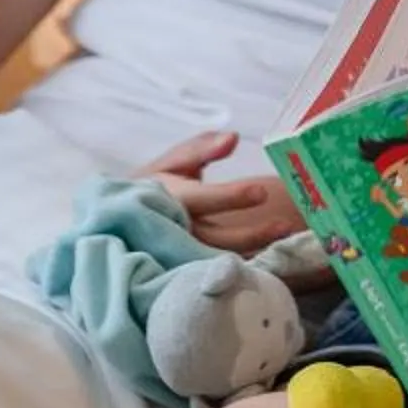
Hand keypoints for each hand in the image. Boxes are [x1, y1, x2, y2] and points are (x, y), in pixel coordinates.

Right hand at [135, 129, 299, 254]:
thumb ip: (200, 149)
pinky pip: (216, 269)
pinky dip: (244, 268)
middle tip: (285, 226)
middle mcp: (176, 230)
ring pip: (219, 258)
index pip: (205, 199)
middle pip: (217, 237)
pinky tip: (274, 259)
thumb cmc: (154, 185)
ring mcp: (180, 253)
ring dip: (254, 252)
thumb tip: (232, 138)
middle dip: (253, 234)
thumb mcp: (170, 163)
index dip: (232, 197)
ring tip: (287, 242)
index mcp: (173, 199)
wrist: (120, 220)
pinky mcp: (186, 267)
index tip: (261, 192)